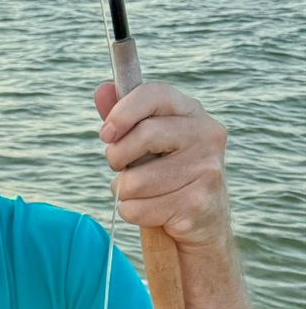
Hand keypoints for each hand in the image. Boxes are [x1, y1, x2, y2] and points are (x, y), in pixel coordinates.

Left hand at [94, 81, 229, 249]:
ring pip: (135, 180)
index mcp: (192, 112)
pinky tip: (152, 209)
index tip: (105, 134)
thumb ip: (125, 118)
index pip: (154, 94)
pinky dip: (133, 212)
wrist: (202, 218)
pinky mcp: (196, 204)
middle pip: (143, 135)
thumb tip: (103, 89)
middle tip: (120, 167)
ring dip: (124, 191)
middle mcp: (206, 134)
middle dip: (117, 157)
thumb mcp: (147, 142)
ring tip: (142, 191)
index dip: (122, 112)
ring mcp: (205, 169)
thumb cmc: (167, 173)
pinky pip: (137, 209)